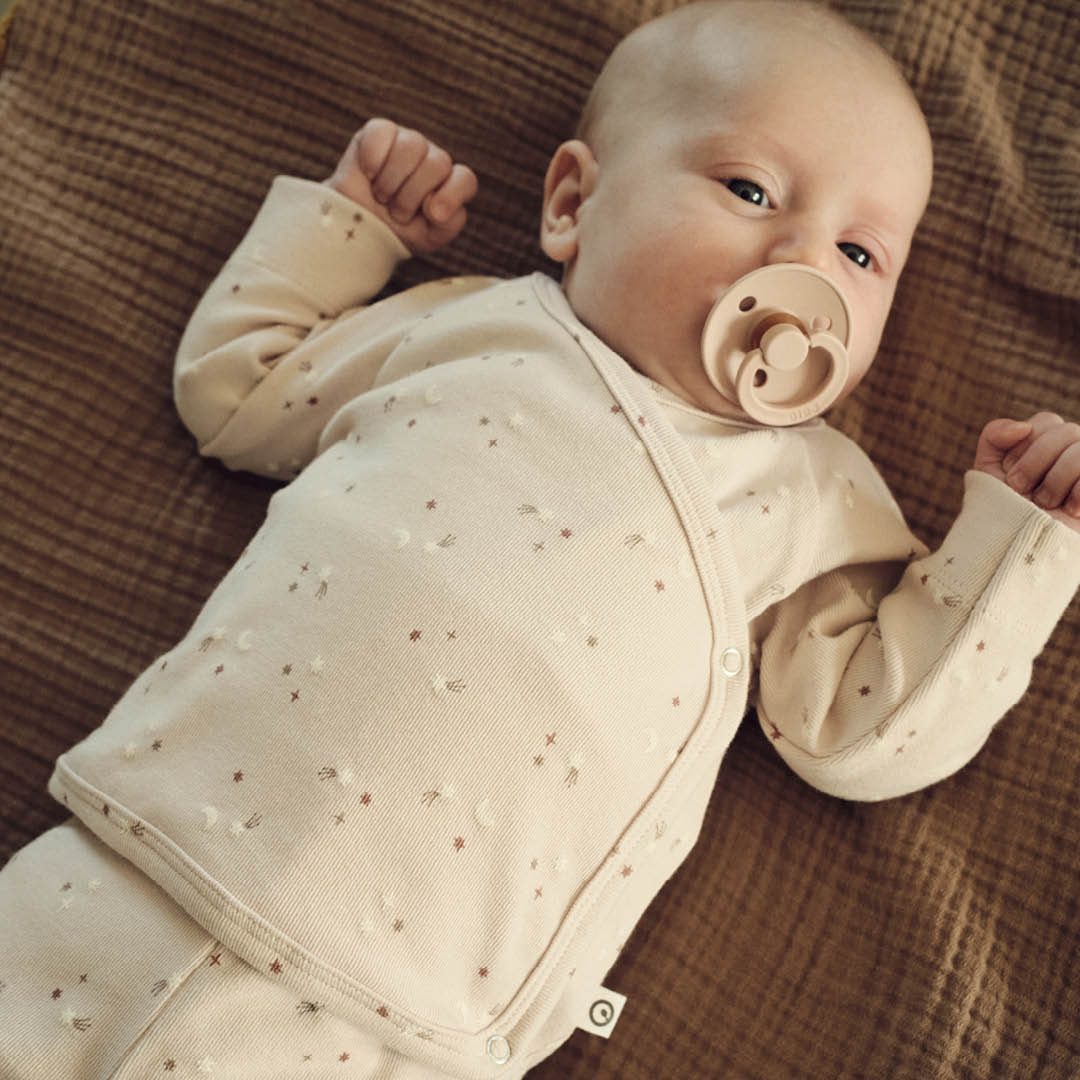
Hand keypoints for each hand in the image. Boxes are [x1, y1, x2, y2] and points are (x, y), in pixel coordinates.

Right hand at [323, 118, 477, 253]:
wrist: (360, 228)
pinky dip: (372, 161)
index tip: (431, 216)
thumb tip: (436, 208)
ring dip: (391, 182)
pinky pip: (382, 133)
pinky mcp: (379, 132)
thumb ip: (449, 223)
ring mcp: (407, 142)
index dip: (450, 197)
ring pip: (411, 146)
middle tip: (396, 212)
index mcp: (450, 183)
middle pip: (437, 163)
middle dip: (411, 197)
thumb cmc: (398, 231)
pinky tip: (369, 175)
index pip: (465, 180)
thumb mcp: (431, 237)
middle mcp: (432, 158)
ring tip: (382, 197)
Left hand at [974, 413, 1079, 530]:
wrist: (1016, 552)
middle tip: (1022, 490)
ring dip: (1055, 481)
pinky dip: (1077, 494)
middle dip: (1035, 463)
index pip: (1047, 421)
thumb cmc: (1002, 511)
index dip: (1024, 447)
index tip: (1009, 477)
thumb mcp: (988, 471)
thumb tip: (1023, 426)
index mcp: (1049, 445)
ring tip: (1045, 504)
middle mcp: (1074, 454)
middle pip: (1067, 431)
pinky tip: (1069, 512)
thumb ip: (995, 436)